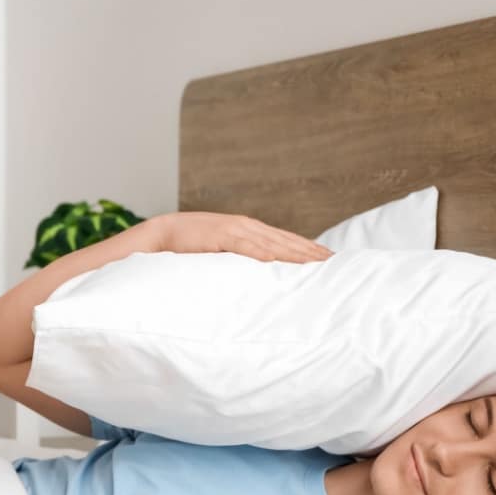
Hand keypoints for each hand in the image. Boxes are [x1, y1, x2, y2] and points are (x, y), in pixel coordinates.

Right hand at [153, 212, 331, 262]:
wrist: (163, 232)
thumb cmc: (192, 244)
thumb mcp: (223, 248)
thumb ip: (242, 254)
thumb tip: (262, 268)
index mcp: (248, 228)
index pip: (285, 238)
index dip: (307, 247)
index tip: (327, 257)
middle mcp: (246, 225)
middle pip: (284, 239)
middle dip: (309, 251)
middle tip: (332, 261)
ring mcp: (233, 229)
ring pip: (270, 243)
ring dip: (294, 253)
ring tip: (314, 263)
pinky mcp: (219, 237)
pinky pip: (243, 246)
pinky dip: (260, 252)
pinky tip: (274, 259)